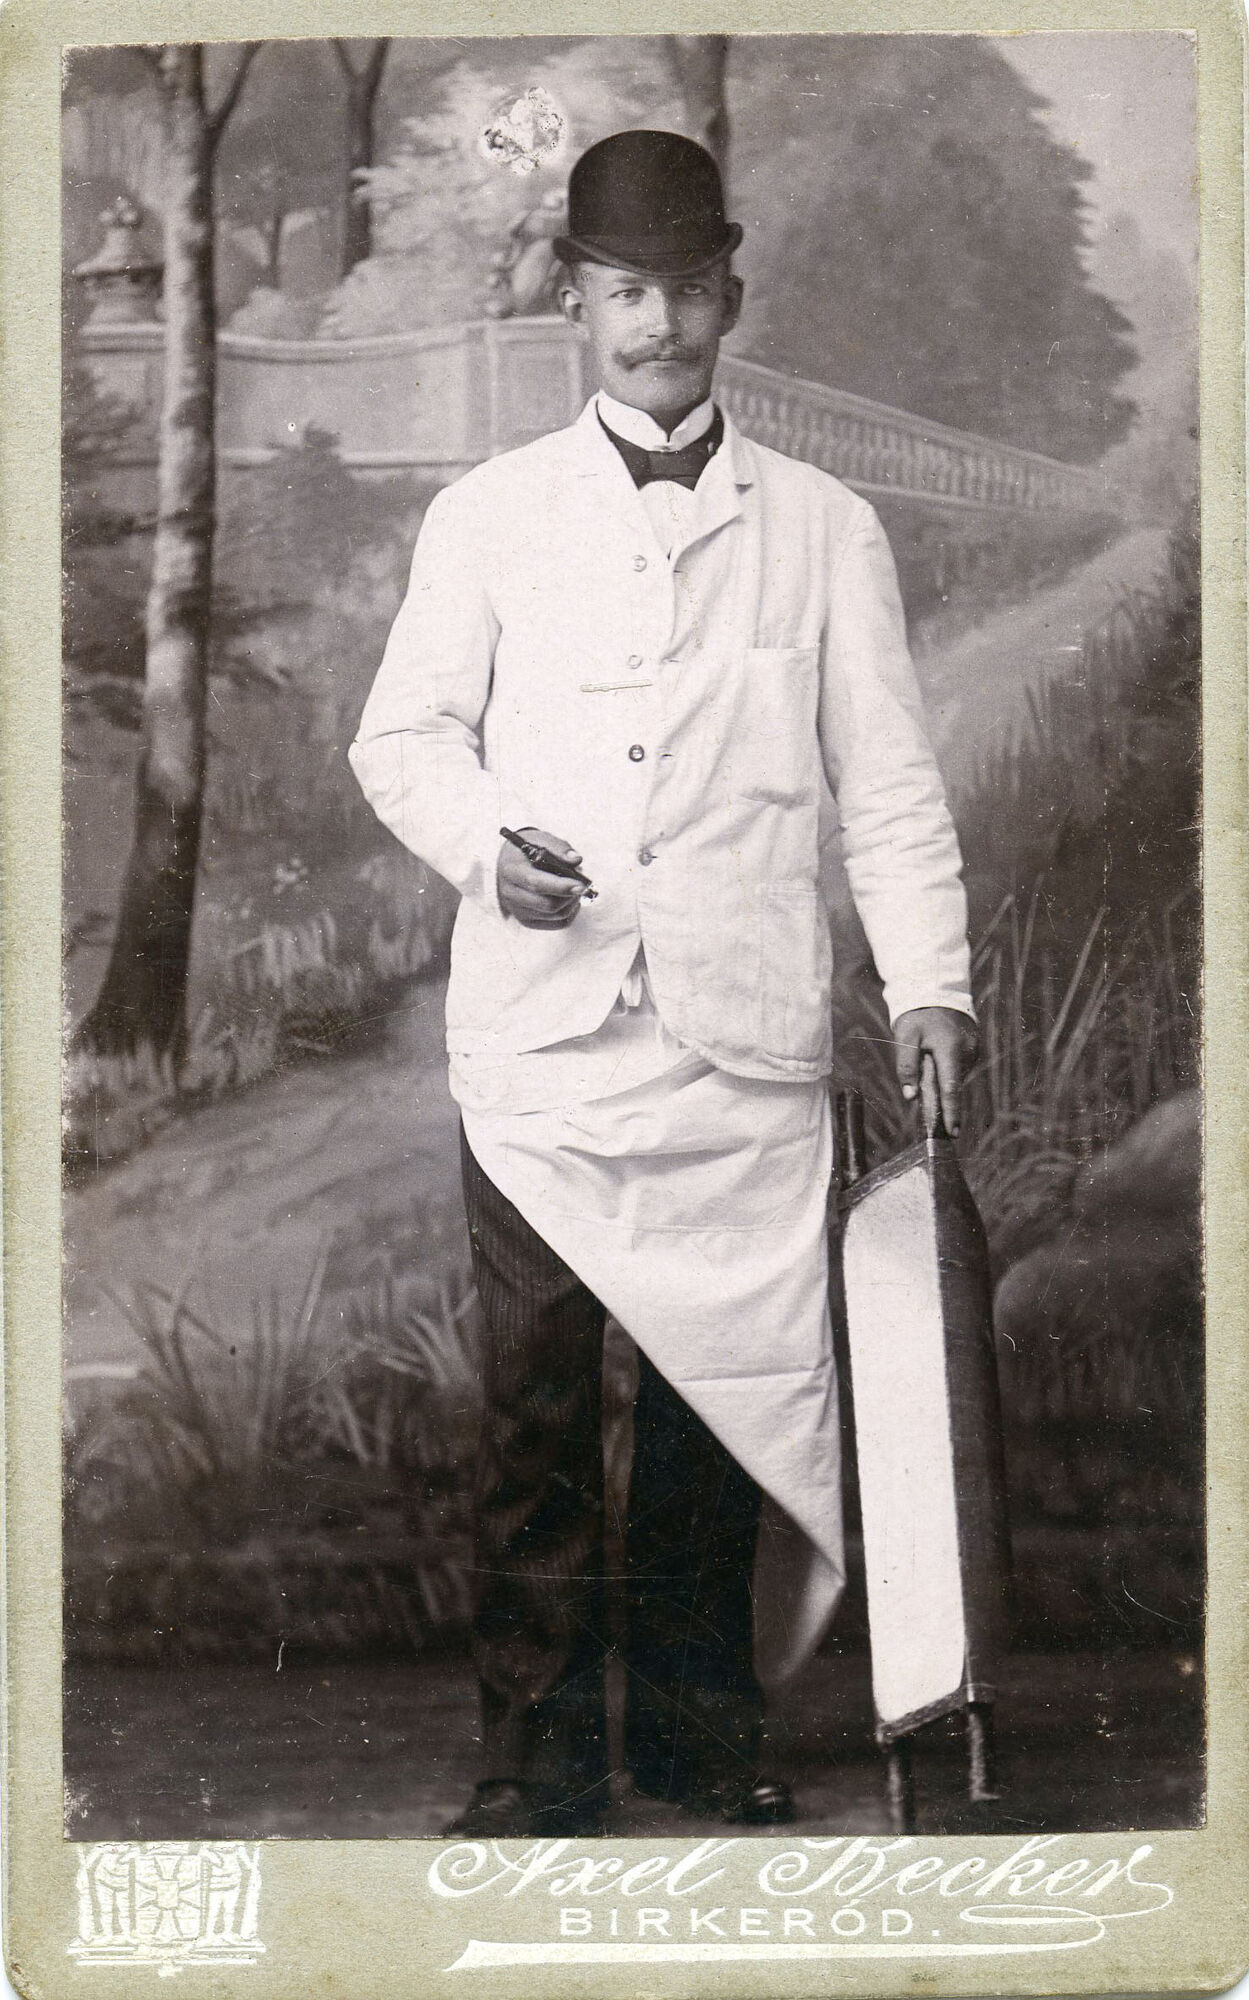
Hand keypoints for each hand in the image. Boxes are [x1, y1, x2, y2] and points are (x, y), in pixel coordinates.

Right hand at [497, 827, 587, 928]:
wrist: (509, 863)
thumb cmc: (528, 850)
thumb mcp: (540, 840)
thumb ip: (558, 848)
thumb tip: (575, 860)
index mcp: (511, 871)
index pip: (536, 884)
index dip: (560, 886)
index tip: (581, 885)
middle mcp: (510, 894)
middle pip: (547, 904)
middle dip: (570, 896)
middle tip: (582, 884)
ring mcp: (517, 910)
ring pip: (555, 915)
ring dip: (572, 903)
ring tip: (574, 888)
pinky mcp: (526, 920)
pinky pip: (556, 923)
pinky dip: (570, 912)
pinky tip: (570, 899)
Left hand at [892, 1007, 978, 1136]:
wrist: (937, 991)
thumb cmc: (918, 1015)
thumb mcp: (906, 1036)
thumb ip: (907, 1066)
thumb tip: (911, 1096)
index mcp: (950, 1050)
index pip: (951, 1089)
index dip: (951, 1113)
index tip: (953, 1132)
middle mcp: (967, 1053)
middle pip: (952, 1085)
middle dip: (940, 1097)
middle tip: (926, 1085)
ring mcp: (973, 1051)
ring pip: (954, 1077)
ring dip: (941, 1079)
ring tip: (928, 1056)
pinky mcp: (973, 1049)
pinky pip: (957, 1068)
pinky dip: (946, 1070)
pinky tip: (936, 1055)